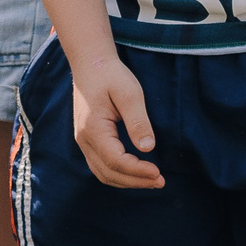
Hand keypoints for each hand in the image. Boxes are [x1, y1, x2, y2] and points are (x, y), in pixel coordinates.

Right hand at [70, 53, 162, 188]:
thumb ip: (138, 121)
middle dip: (136, 181)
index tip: (159, 173)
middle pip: (108, 173)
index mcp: (93, 129)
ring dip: (128, 181)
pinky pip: (101, 166)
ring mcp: (83, 142)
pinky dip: (119, 174)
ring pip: (103, 173)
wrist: (90, 64)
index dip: (137, 171)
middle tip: (161, 181)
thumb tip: (148, 148)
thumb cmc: (111, 75)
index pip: (115, 160)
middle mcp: (84, 139)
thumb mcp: (130, 93)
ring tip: (152, 180)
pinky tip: (137, 173)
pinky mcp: (88, 141)